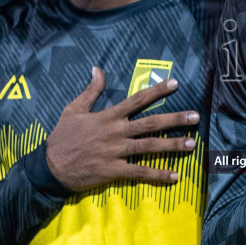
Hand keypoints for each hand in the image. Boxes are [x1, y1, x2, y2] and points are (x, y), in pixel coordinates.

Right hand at [44, 67, 199, 191]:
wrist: (50, 166)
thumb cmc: (62, 137)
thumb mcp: (73, 109)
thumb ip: (91, 91)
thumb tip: (97, 69)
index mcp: (108, 116)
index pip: (137, 100)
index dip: (157, 91)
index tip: (175, 84)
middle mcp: (116, 132)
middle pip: (150, 123)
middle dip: (175, 119)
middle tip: (195, 116)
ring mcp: (116, 152)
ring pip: (149, 147)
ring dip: (172, 145)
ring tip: (192, 143)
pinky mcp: (114, 171)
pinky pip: (140, 172)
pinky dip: (158, 174)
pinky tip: (175, 175)